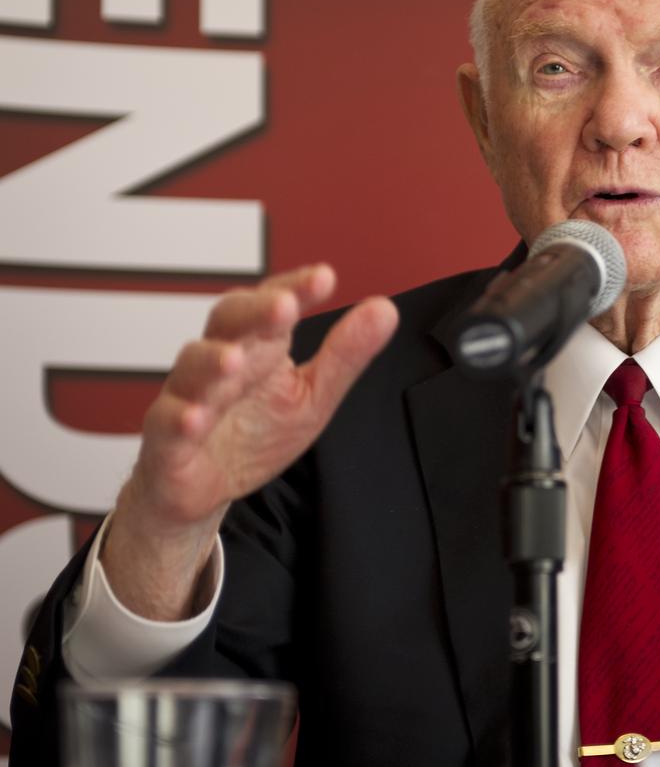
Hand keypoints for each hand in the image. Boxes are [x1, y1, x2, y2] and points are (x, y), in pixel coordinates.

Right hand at [104, 265, 397, 619]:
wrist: (204, 488)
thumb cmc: (255, 434)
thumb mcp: (312, 397)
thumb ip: (344, 355)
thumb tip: (384, 310)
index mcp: (261, 346)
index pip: (275, 304)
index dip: (295, 288)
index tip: (324, 278)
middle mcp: (222, 361)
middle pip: (229, 320)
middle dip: (255, 312)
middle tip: (284, 307)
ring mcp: (191, 395)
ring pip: (193, 367)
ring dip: (212, 362)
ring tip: (235, 361)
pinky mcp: (168, 437)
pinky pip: (168, 422)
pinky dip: (180, 417)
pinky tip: (195, 417)